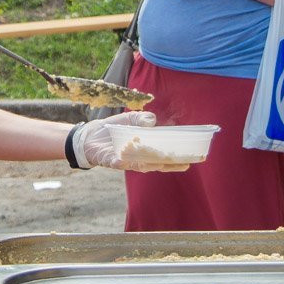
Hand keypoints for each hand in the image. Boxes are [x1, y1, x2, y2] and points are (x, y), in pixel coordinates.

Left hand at [74, 111, 191, 172]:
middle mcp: (138, 158)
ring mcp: (125, 161)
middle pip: (157, 163)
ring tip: (163, 164)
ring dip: (151, 164)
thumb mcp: (129, 119)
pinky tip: (124, 162)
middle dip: (171, 163)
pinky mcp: (110, 161)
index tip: (193, 157)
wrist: (89, 136)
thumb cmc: (113, 129)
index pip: (164, 154)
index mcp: (144, 148)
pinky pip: (117, 163)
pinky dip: (121, 163)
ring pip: (141, 165)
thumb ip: (141, 118)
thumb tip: (153, 121)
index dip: (178, 156)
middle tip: (186, 163)